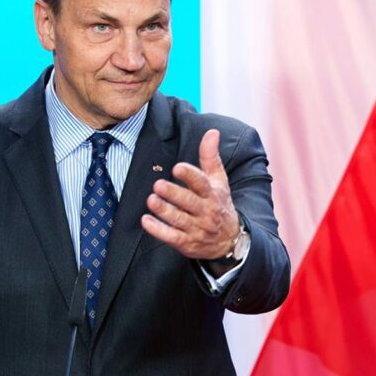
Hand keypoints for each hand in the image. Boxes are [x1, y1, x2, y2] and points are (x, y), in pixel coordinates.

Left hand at [141, 129, 239, 259]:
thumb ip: (211, 157)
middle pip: (189, 202)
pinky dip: (158, 230)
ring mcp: (197, 229)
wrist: (229, 241)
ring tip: (151, 200)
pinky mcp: (187, 243)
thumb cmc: (219, 204)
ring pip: (179, 220)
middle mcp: (206, 212)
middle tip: (158, 185)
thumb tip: (212, 132)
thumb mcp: (219, 181)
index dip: (190, 176)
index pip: (202, 183)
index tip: (178, 168)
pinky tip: (146, 221)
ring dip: (164, 210)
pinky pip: (172, 237)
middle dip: (174, 194)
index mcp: (212, 194)